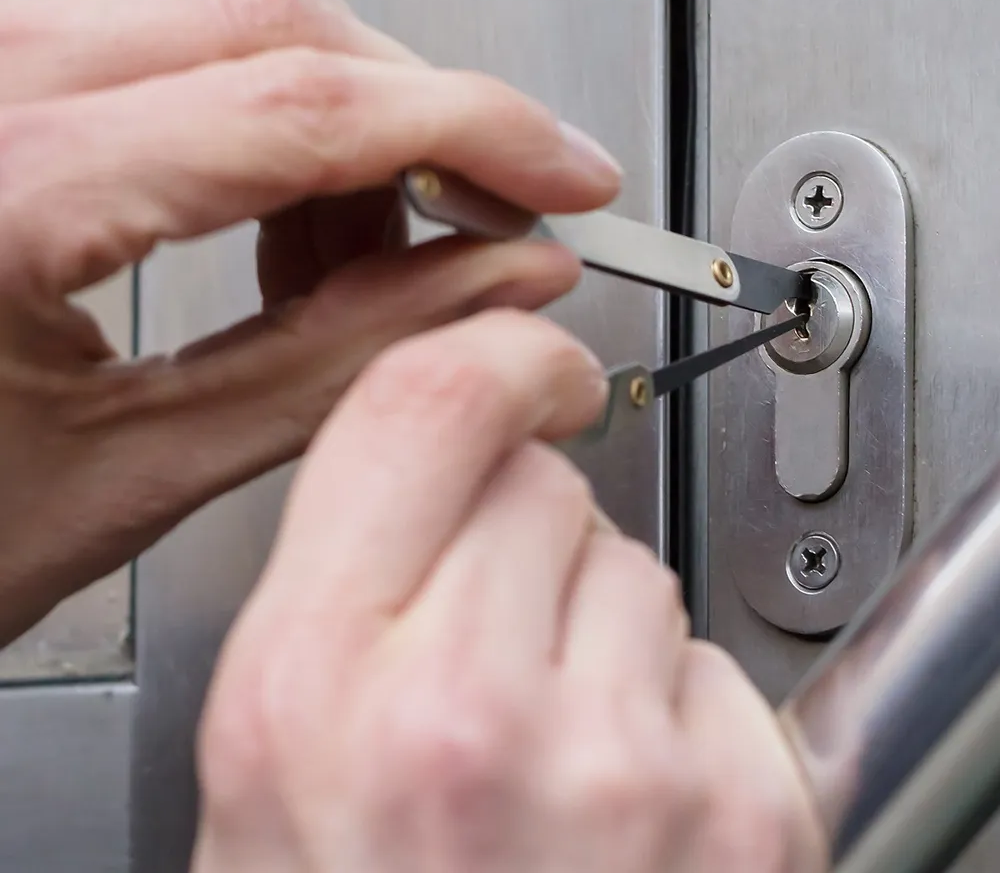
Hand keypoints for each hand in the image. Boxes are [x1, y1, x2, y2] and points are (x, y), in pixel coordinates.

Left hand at [0, 0, 621, 640]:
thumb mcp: (146, 471)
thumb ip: (348, 363)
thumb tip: (503, 284)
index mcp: (1, 189)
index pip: (312, 106)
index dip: (478, 131)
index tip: (566, 175)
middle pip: (282, 14)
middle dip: (420, 118)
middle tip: (473, 228)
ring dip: (342, 90)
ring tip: (353, 227)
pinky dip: (262, 70)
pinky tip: (270, 182)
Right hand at [192, 310, 827, 872]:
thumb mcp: (270, 761)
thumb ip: (346, 584)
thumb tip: (438, 468)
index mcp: (311, 687)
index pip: (426, 404)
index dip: (494, 354)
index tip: (530, 363)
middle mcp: (462, 715)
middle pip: (545, 481)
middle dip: (523, 535)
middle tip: (488, 648)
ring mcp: (620, 766)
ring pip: (636, 563)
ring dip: (597, 625)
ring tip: (546, 752)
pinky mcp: (743, 813)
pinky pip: (711, 661)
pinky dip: (673, 705)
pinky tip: (619, 803)